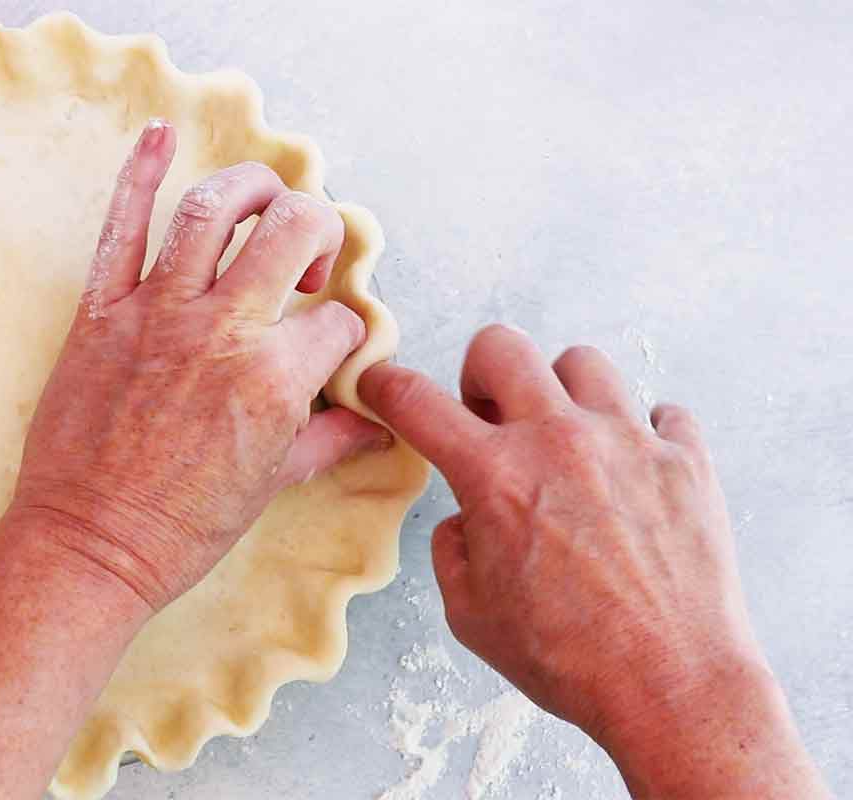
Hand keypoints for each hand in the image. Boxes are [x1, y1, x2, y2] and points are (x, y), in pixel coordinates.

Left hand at [10, 120, 386, 610]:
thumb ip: (328, 439)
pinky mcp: (103, 310)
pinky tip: (160, 136)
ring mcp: (160, 312)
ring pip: (217, 208)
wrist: (90, 544)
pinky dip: (140, 172)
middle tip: (307, 262)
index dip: (346, 330)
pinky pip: (123, 225)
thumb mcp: (271, 485)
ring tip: (265, 201)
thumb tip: (377, 425)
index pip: (339, 320)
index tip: (331, 343)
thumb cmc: (181, 526)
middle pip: (295, 231)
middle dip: (318, 231)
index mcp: (277, 379)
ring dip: (253, 189)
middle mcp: (225, 331)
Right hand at [360, 325, 828, 797]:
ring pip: (583, 362)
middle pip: (501, 346)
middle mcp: (558, 441)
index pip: (417, 403)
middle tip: (489, 416)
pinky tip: (634, 467)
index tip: (381, 383)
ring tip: (567, 436)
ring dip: (562, 391)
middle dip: (479, 373)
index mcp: (494, 476)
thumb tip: (465, 520)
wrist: (671, 685)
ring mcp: (627, 442)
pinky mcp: (685, 460)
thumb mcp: (470, 615)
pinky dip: (644, 429)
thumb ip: (452, 550)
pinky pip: (664, 410)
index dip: (386, 385)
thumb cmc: (569, 659)